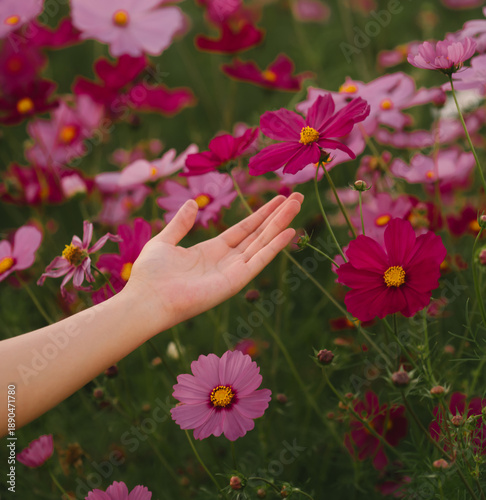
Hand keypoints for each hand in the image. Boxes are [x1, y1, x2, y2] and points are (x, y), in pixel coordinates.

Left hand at [122, 193, 302, 335]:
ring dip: (280, 224)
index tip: (277, 200)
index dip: (261, 214)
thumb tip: (192, 203)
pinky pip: (258, 260)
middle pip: (258, 234)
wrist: (146, 299)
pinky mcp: (235, 282)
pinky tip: (289, 231)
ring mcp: (232, 272)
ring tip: (297, 205)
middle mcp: (226, 261)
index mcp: (211, 251)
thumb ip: (181, 223)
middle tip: (297, 197)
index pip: (243, 229)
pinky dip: (274, 246)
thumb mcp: (165, 240)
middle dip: (277, 216)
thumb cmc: (151, 274)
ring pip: (262, 243)